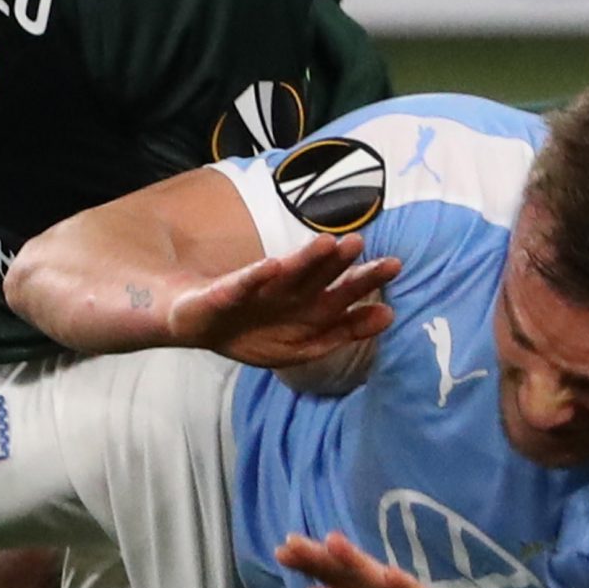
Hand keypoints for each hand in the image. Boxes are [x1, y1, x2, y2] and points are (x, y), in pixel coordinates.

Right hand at [166, 234, 398, 368]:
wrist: (195, 324)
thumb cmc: (253, 331)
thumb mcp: (302, 344)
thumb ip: (345, 330)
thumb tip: (390, 315)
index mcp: (308, 305)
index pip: (344, 291)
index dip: (366, 280)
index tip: (393, 266)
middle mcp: (288, 293)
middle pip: (321, 276)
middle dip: (342, 262)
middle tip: (362, 243)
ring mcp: (259, 291)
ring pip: (287, 274)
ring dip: (307, 260)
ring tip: (328, 244)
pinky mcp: (227, 293)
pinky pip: (243, 286)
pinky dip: (256, 278)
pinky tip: (271, 268)